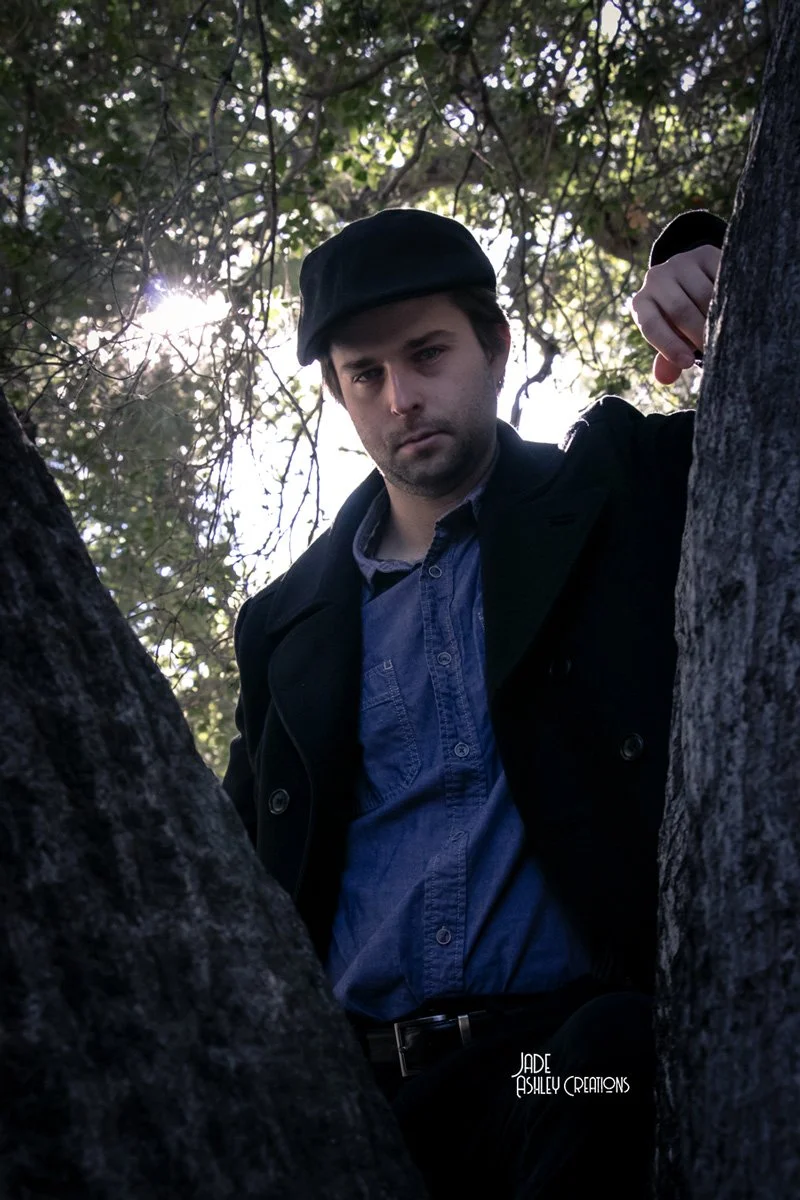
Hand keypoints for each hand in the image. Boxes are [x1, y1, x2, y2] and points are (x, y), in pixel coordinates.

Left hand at [629, 245, 720, 384]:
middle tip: (716, 348)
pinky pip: (720, 275)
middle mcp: (656, 279)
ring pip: (704, 293)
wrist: (688, 278)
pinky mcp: (703, 253)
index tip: (687, 363)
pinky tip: (739, 308)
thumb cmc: (677, 319)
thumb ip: (668, 357)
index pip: (651, 326)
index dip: (669, 347)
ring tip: (730, 330)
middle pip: (679, 310)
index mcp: (642, 304)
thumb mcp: (671, 336)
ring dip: (719, 315)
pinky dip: (731, 294)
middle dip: (699, 333)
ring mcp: (680, 263)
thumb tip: (665, 378)